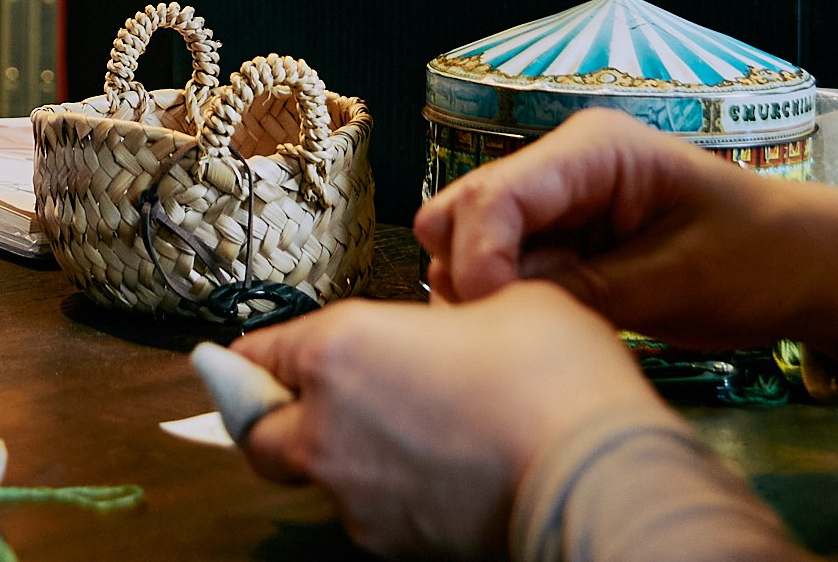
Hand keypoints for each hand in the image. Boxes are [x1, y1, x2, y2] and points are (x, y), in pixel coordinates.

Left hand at [235, 284, 666, 555]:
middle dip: (264, 416)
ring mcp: (356, 493)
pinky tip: (433, 469)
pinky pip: (366, 511)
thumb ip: (455, 309)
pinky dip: (384, 490)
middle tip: (289, 404)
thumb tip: (456, 323)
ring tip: (399, 432)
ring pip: (315, 475)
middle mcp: (329, 425)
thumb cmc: (552, 380)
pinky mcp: (391, 542)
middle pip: (257, 431)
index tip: (242, 358)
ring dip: (337, 453)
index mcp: (340, 348)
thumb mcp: (508, 299)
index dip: (254, 354)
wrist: (594, 475)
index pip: (260, 353)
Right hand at [415, 109, 837, 353]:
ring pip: (468, 239)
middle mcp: (562, 167)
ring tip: (535, 329)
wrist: (808, 268)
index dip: (478, 255)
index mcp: (595, 149)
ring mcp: (557, 204)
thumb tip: (500, 306)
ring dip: (484, 288)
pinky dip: (506, 300)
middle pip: (462, 209)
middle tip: (509, 329)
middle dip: (468, 269)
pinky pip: (502, 268)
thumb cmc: (762, 257)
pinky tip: (545, 326)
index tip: (493, 316)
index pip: (498, 193)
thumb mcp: (679, 279)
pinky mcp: (560, 243)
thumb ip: (586, 289)